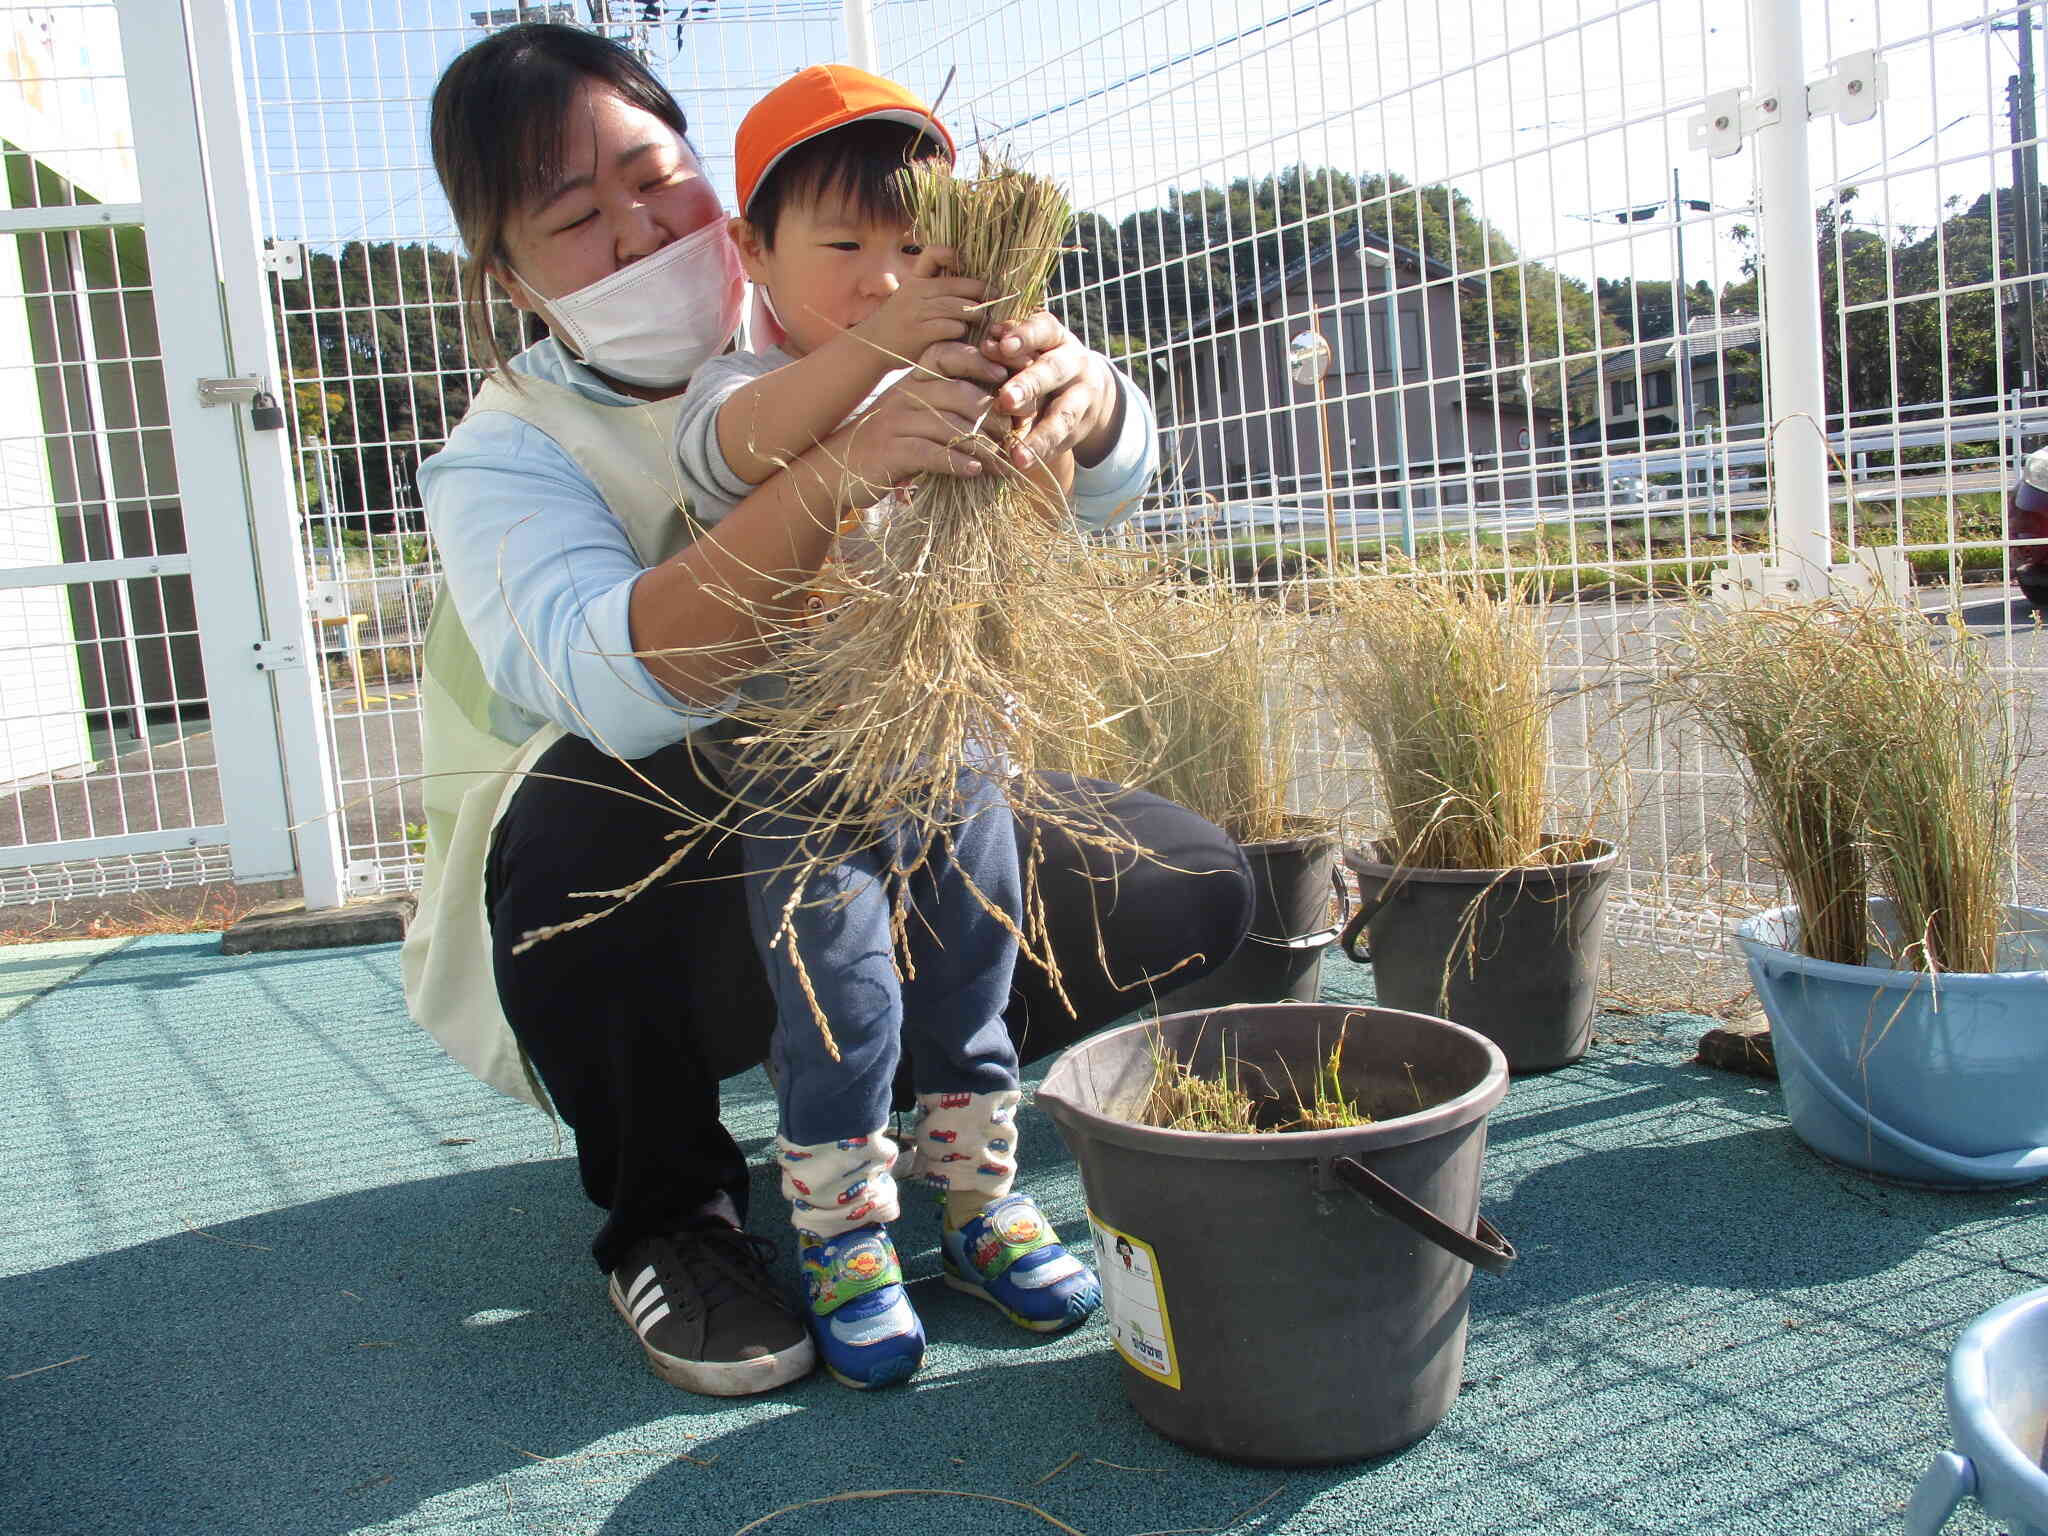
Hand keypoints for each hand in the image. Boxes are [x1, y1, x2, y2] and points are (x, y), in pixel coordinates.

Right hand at [822, 372, 998, 508]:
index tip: (1008, 375)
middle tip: (1018, 435)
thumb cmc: (886, 443)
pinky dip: (958, 462)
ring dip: (985, 448)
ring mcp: (897, 421)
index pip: (949, 355)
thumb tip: (998, 407)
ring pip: (953, 427)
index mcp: (913, 379)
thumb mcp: (913, 415)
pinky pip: (933, 453)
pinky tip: (975, 470)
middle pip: (961, 394)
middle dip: (995, 416)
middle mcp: (906, 393)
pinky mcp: (892, 451)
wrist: (836, 469)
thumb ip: (946, 404)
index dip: (980, 362)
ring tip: (1005, 463)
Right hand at [850, 248, 986, 368]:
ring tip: (982, 318)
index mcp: (915, 279)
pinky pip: (950, 326)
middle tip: (992, 298)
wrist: (871, 346)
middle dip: (979, 292)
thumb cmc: (897, 322)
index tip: (965, 266)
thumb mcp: (908, 295)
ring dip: (975, 313)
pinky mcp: (919, 333)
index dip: (952, 255)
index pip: (933, 254)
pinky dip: (961, 330)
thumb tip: (964, 280)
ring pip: (957, 306)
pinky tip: (963, 333)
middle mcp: (916, 291)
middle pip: (957, 285)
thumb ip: (930, 287)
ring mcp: (917, 312)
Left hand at [980, 312, 1125, 469]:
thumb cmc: (1040, 359)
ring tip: (1017, 455)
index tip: (1003, 345)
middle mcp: (1075, 364)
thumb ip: (1009, 345)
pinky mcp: (1081, 427)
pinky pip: (1062, 442)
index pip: (1043, 329)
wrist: (1087, 388)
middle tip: (1005, 399)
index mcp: (1057, 337)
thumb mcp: (1030, 346)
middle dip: (1029, 385)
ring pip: (1064, 416)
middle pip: (1053, 372)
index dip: (1025, 336)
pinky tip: (1022, 465)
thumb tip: (987, 342)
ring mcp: (1083, 397)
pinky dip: (1041, 454)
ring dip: (1040, 436)